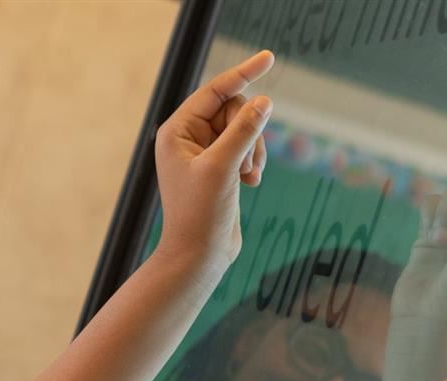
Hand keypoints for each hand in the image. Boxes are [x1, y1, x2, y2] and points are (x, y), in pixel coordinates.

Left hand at [154, 50, 274, 270]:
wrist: (199, 255)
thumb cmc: (201, 214)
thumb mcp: (224, 167)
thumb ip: (244, 130)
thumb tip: (264, 101)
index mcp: (176, 132)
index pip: (214, 91)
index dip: (243, 73)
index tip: (270, 57)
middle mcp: (187, 138)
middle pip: (234, 108)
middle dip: (248, 131)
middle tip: (244, 164)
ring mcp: (204, 152)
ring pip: (245, 128)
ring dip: (254, 150)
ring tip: (247, 177)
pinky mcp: (220, 167)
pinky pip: (248, 146)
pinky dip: (254, 161)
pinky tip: (250, 184)